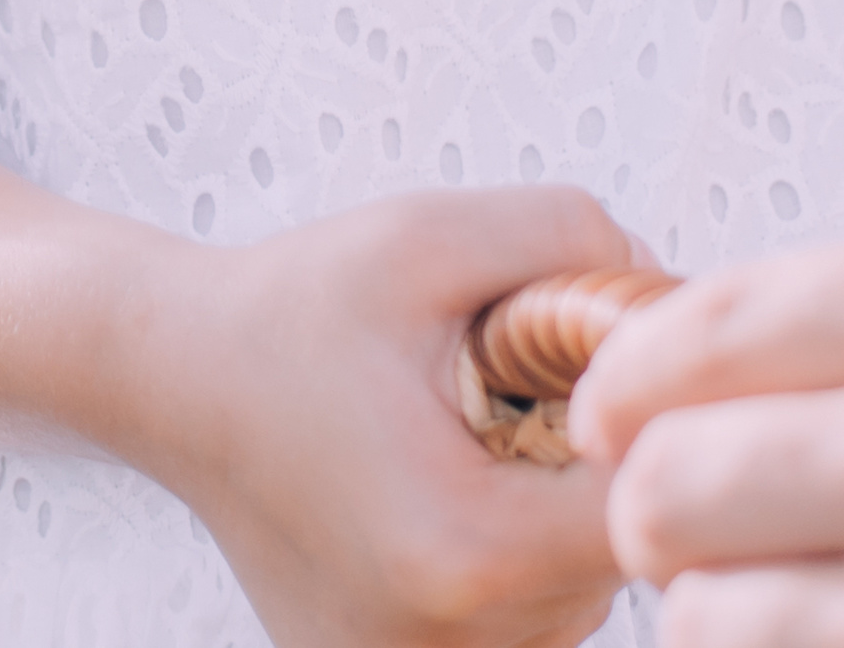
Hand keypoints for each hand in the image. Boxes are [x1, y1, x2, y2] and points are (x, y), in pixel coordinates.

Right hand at [139, 186, 634, 647]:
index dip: (648, 427)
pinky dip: (509, 552)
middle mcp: (440, 641)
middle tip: (522, 381)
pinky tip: (453, 480)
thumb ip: (571, 240)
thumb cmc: (296, 310)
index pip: (636, 516)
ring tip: (473, 429)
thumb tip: (662, 294)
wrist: (181, 381)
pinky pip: (516, 622)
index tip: (604, 363)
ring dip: (554, 512)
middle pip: (610, 563)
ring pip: (570, 600)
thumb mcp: (434, 236)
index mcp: (459, 548)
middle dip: (593, 462)